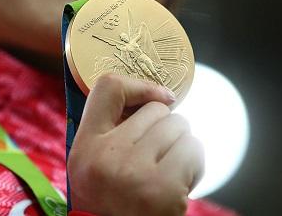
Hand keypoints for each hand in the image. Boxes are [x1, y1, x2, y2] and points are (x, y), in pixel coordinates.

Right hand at [68, 74, 203, 215]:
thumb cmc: (108, 196)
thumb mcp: (89, 160)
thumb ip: (108, 128)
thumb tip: (158, 97)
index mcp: (86, 144)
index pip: (108, 88)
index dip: (139, 85)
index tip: (160, 97)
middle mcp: (108, 154)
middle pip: (157, 110)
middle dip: (166, 127)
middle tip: (158, 153)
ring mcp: (137, 172)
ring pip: (180, 127)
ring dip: (182, 144)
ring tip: (168, 168)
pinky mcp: (165, 189)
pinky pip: (194, 151)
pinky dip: (194, 164)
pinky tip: (180, 181)